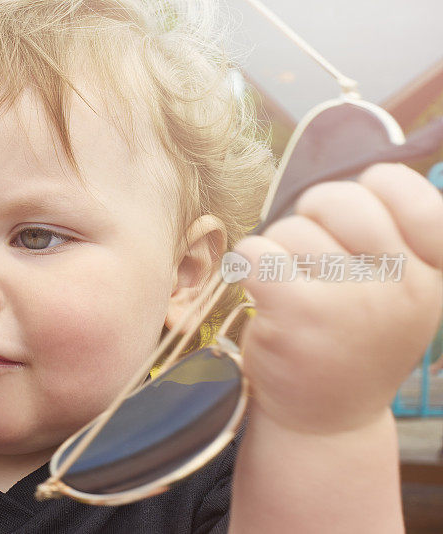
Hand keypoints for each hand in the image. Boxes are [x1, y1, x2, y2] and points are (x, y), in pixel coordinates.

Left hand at [235, 164, 442, 433]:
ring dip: (279, 255)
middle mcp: (402, 285)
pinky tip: (261, 294)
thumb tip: (347, 171)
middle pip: (335, 198)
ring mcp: (353, 301)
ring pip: (290, 230)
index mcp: (431, 272)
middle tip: (310, 259)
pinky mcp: (300, 313)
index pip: (398, 185)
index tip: (352, 229)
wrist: (326, 421)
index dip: (364, 192)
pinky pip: (256, 252)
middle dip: (310, 219)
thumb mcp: (394, 292)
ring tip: (292, 293)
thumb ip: (386, 235)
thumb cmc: (350, 341)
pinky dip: (246, 267)